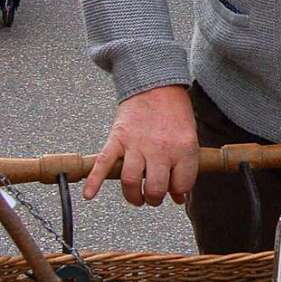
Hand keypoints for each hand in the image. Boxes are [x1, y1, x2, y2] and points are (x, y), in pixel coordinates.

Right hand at [83, 85, 198, 206]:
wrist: (157, 83)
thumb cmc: (175, 110)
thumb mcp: (189, 136)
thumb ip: (186, 166)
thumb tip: (178, 197)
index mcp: (183, 147)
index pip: (182, 185)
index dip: (178, 192)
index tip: (175, 193)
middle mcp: (161, 148)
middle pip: (155, 188)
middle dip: (154, 198)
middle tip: (154, 196)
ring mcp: (137, 144)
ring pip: (131, 181)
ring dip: (133, 196)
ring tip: (137, 197)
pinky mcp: (118, 138)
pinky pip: (104, 162)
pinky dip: (94, 180)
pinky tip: (90, 194)